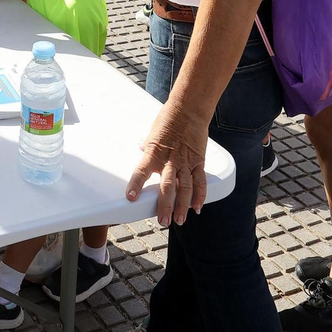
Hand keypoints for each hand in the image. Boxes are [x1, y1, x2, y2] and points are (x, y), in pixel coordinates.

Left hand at [126, 100, 211, 225]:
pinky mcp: (198, 162)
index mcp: (154, 153)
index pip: (141, 171)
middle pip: (167, 187)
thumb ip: (147, 146)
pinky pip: (200, 181)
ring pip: (185, 188)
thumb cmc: (168, 119)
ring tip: (180, 220)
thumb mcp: (151, 133)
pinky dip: (200, 196)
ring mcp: (186, 162)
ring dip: (183, 206)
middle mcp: (170, 160)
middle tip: (163, 221)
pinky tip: (197, 207)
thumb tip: (141, 149)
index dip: (136, 185)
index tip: (130, 197)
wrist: (189, 110)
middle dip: (165, 206)